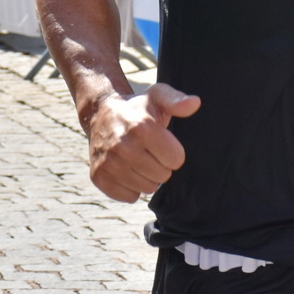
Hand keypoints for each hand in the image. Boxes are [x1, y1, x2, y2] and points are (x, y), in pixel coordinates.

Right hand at [85, 84, 200, 202]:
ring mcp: (108, 163)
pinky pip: (130, 197)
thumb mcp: (158, 97)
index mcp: (141, 127)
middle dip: (161, 165)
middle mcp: (122, 146)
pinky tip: (126, 169)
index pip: (176, 160)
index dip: (173, 152)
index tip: (163, 143)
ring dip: (147, 177)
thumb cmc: (137, 108)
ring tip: (139, 160)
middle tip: (150, 151)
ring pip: (147, 188)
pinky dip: (131, 187)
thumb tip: (194, 103)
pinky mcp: (98, 176)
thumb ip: (177, 101)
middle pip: (163, 176)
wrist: (100, 114)